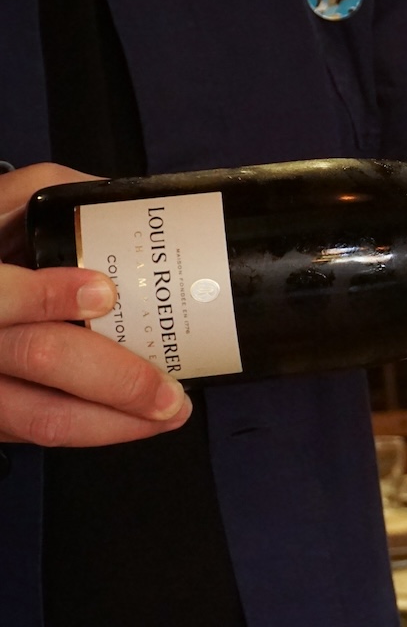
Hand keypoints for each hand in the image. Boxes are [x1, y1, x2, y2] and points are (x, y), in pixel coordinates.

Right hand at [0, 163, 192, 445]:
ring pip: (41, 417)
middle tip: (170, 389)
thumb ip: (53, 193)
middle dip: (117, 378)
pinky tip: (135, 422)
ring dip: (115, 423)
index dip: (46, 293)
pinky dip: (93, 432)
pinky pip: (38, 433)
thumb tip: (125, 200)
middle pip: (40, 358)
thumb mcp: (1, 203)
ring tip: (169, 414)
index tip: (103, 290)